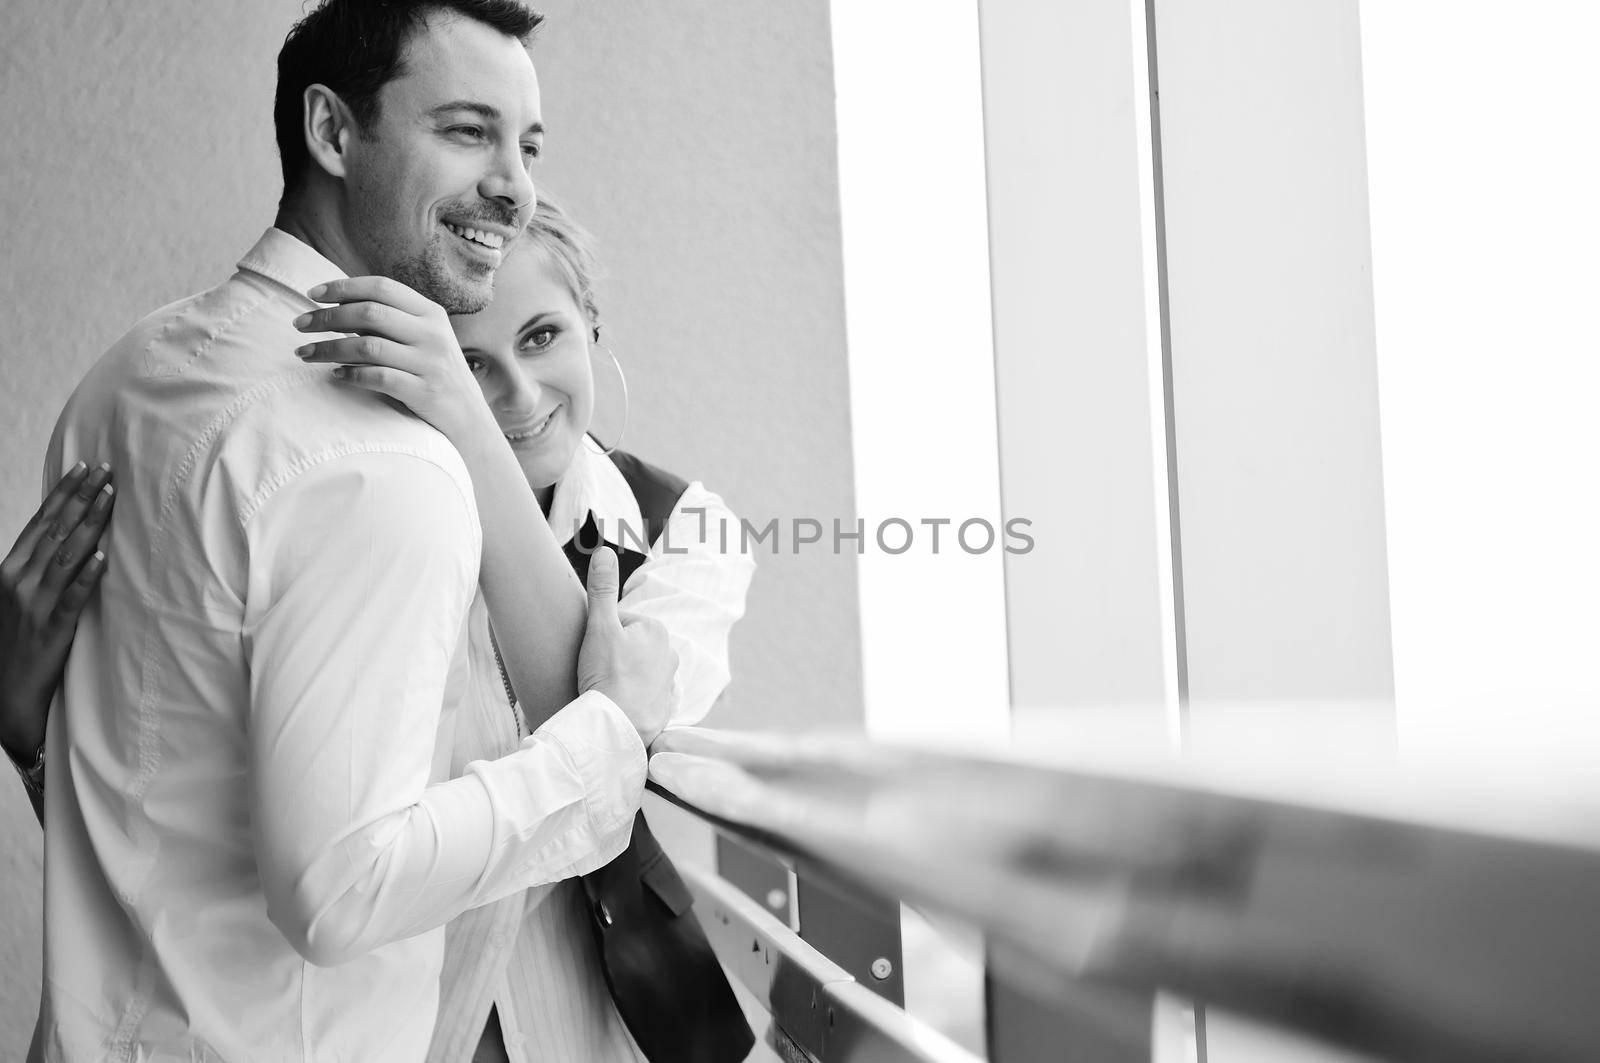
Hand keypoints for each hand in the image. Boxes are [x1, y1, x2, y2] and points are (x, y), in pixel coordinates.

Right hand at [0, 462, 113, 760]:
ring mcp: (34, 606)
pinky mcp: (52, 631)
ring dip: (90, 524)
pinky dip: (86, 576)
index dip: (63, 494)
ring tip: (111, 497)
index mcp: (7, 571)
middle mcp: (18, 583)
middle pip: (55, 531)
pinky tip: (102, 557)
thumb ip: (39, 570)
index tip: (85, 468)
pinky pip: (71, 598)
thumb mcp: (17, 600)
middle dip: (82, 497)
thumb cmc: (15, 645)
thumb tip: (69, 538)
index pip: (40, 523)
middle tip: (108, 470)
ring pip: (66, 556)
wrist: (5, 698)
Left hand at [293, 277, 495, 444]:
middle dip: (326, 317)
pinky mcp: (424, 392)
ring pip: (368, 345)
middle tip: (299, 325)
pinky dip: (351, 375)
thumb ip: (393, 323)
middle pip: (369, 313)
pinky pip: (378, 378)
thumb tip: (339, 308)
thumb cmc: (438, 377)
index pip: (382, 287)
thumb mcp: (425, 341)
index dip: (344, 287)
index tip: (313, 294)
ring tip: (305, 353)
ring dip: (328, 348)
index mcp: (431, 313)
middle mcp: (433, 334)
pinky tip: (335, 376)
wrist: (471, 422)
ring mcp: (430, 363)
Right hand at [576, 548, 674, 745]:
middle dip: (613, 656)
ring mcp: (669, 682)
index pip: (620, 623)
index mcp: (657, 630)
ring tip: (605, 690)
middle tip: (596, 672)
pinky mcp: (664, 708)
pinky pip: (644, 696)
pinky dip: (632, 699)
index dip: (600, 636)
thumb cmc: (607, 676)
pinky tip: (618, 706)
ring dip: (621, 677)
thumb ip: (601, 588)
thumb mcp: (599, 627)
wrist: (617, 727)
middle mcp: (670, 654)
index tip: (593, 653)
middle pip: (630, 647)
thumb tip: (603, 551)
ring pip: (636, 671)